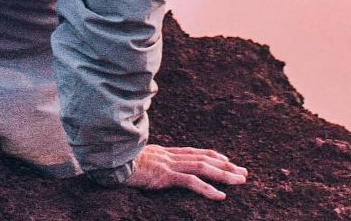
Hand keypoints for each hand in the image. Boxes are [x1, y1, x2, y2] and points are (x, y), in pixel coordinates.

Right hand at [123, 143, 247, 199]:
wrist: (105, 160)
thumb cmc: (115, 162)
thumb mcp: (135, 161)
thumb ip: (147, 163)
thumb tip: (149, 168)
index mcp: (164, 152)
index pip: (194, 152)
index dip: (212, 156)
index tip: (227, 160)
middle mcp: (169, 155)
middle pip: (204, 158)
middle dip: (226, 166)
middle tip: (244, 173)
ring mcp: (167, 164)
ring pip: (203, 167)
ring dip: (224, 175)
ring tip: (241, 181)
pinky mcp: (163, 175)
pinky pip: (190, 182)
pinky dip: (207, 189)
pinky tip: (220, 197)